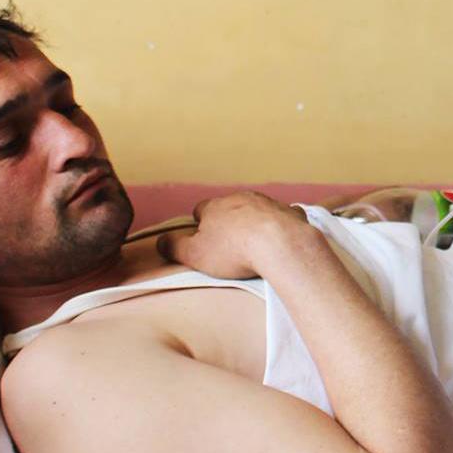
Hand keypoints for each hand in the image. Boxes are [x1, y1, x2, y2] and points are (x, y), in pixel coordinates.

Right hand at [157, 191, 313, 278]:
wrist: (280, 245)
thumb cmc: (234, 251)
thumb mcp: (194, 254)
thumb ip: (174, 247)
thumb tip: (161, 241)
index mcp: (216, 206)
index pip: (201, 209)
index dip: (200, 224)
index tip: (203, 239)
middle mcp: (242, 198)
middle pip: (230, 207)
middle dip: (228, 222)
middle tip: (229, 245)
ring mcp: (268, 203)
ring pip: (257, 209)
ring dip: (254, 222)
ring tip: (255, 245)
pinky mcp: (291, 213)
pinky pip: (284, 216)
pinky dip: (281, 225)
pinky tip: (281, 240)